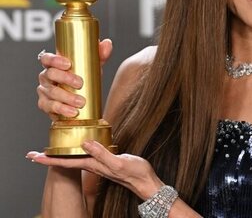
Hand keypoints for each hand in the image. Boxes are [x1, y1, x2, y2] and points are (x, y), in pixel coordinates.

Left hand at [26, 141, 162, 199]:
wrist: (145, 181)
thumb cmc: (134, 173)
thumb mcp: (118, 163)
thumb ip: (102, 154)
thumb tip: (85, 143)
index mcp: (92, 165)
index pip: (65, 162)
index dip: (49, 159)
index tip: (34, 156)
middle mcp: (92, 165)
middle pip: (65, 161)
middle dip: (50, 157)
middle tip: (35, 153)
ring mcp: (97, 164)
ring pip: (74, 158)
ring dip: (61, 154)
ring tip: (51, 148)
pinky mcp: (104, 160)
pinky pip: (85, 154)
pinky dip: (77, 149)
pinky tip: (78, 146)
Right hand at [37, 39, 112, 119]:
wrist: (83, 98)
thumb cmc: (84, 77)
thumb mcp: (93, 65)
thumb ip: (100, 54)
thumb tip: (107, 44)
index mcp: (54, 64)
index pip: (47, 58)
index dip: (55, 60)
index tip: (68, 64)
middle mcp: (46, 76)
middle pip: (50, 75)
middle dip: (65, 78)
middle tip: (80, 83)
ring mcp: (45, 91)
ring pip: (51, 93)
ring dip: (66, 97)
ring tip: (81, 101)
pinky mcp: (46, 105)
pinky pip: (51, 107)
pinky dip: (62, 110)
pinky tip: (73, 112)